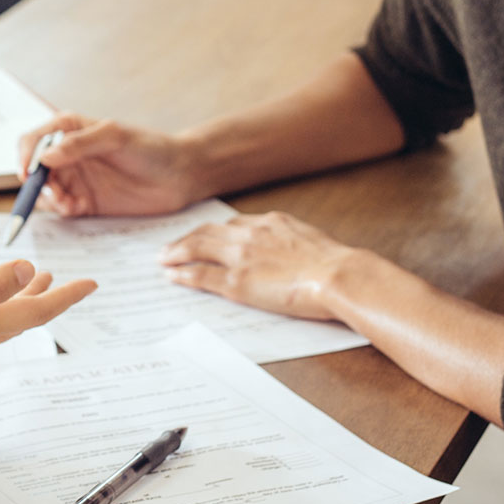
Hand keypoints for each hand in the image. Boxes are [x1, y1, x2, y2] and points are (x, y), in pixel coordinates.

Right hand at [17, 113, 204, 217]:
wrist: (180, 176)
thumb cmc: (152, 148)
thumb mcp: (116, 137)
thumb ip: (80, 144)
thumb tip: (45, 157)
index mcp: (70, 130)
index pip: (33, 140)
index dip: (24, 156)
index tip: (26, 173)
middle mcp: (68, 155)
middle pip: (33, 169)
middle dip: (35, 182)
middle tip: (50, 191)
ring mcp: (76, 180)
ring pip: (44, 191)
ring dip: (49, 198)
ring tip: (67, 202)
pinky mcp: (85, 202)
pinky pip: (60, 209)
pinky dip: (61, 210)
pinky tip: (74, 208)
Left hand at [159, 211, 370, 320]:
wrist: (339, 275)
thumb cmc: (334, 264)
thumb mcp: (310, 241)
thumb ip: (291, 241)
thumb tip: (289, 250)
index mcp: (271, 222)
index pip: (232, 225)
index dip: (213, 232)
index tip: (203, 236)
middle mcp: (251, 234)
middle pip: (208, 232)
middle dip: (186, 240)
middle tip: (170, 248)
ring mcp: (241, 257)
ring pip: (198, 249)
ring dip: (177, 253)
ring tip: (163, 259)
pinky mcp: (237, 281)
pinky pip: (201, 276)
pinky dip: (184, 275)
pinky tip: (173, 276)